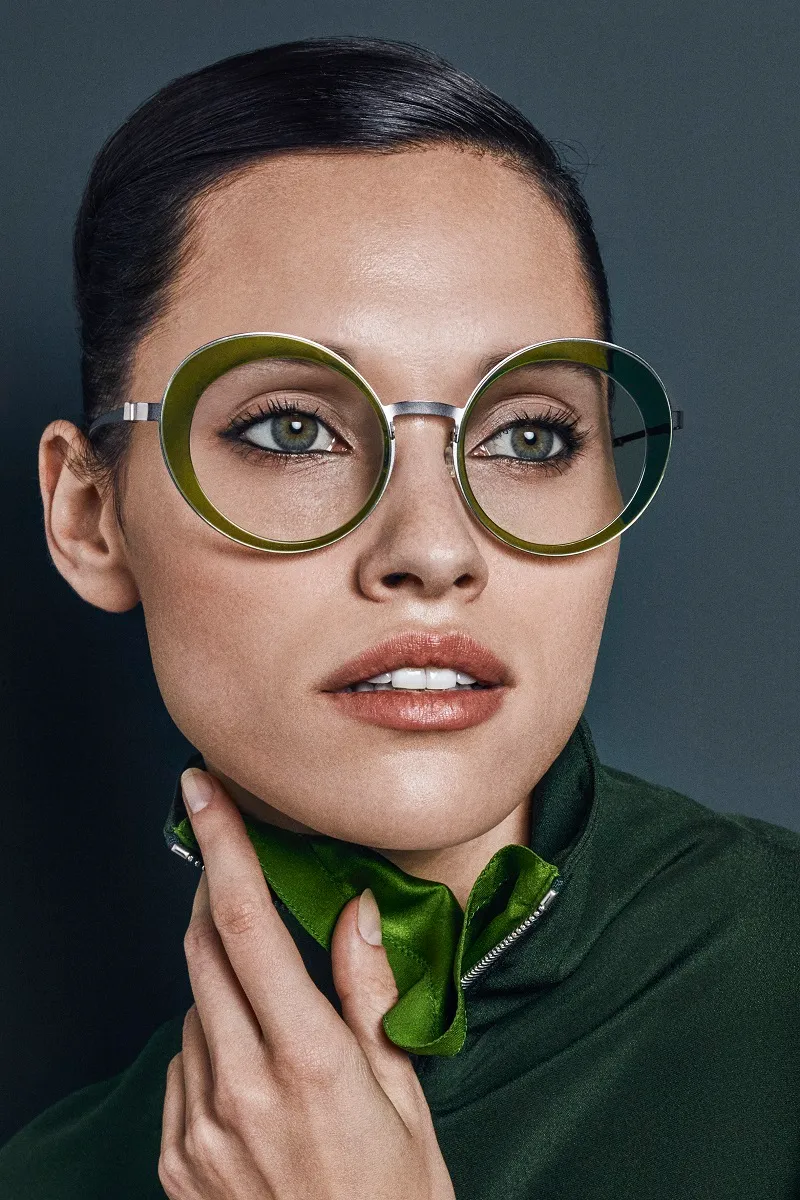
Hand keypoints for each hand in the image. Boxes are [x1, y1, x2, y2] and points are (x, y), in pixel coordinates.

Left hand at [158, 768, 455, 1199]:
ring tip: (278, 1017)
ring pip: (194, 1007)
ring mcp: (201, 1126)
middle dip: (212, 897)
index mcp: (308, 1060)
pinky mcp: (179, 1159)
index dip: (222, 847)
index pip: (248, 925)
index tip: (202, 792)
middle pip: (203, 950)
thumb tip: (358, 911)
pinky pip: (184, 1063)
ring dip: (223, 981)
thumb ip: (373, 996)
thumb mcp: (407, 1097)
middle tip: (236, 874)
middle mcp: (242, 1086)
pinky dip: (211, 1041)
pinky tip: (254, 1071)